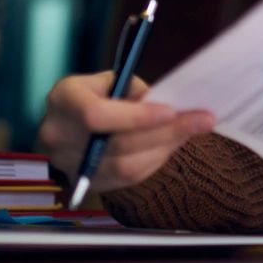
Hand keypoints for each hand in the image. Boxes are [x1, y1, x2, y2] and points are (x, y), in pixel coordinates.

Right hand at [38, 71, 215, 192]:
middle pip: (118, 145)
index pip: (96, 115)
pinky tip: (174, 144)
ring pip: (126, 167)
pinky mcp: (86, 182)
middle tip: (203, 120)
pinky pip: (127, 178)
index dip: (135, 117)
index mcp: (63, 99)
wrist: (71, 118)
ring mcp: (68, 164)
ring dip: (166, 148)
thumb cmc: (99, 92)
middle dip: (166, 132)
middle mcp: (58, 135)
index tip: (171, 111)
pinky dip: (156, 160)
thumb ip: (137, 93)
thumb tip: (176, 107)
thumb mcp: (114, 80)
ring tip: (193, 130)